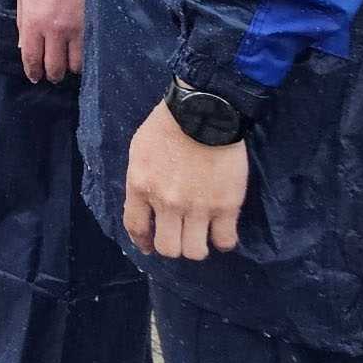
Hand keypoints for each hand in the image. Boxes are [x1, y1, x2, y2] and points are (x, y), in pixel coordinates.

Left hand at [16, 0, 83, 83]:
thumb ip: (22, 24)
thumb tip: (24, 48)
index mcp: (33, 23)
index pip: (32, 57)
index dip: (33, 71)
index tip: (35, 77)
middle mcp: (54, 30)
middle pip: (54, 67)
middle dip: (52, 75)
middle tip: (51, 75)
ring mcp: (75, 30)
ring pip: (74, 65)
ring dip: (69, 68)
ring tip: (67, 64)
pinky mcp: (91, 27)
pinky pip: (88, 52)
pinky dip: (84, 58)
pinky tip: (80, 55)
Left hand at [123, 100, 246, 258]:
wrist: (204, 111)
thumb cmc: (168, 125)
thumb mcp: (139, 151)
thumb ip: (141, 180)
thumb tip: (144, 204)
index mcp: (141, 186)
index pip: (136, 227)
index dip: (142, 242)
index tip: (148, 245)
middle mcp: (167, 202)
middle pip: (168, 248)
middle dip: (172, 246)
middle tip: (179, 236)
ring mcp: (198, 207)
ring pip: (195, 251)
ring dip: (196, 246)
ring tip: (200, 234)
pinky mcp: (226, 206)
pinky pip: (225, 241)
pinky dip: (223, 241)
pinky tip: (221, 232)